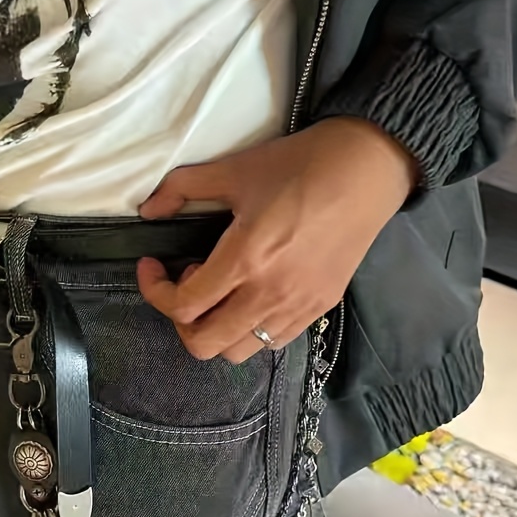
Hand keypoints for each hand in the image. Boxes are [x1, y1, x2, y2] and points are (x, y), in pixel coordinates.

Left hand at [137, 118, 416, 362]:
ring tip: (222, 291)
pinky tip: (252, 296)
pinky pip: (273, 342)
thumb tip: (148, 210)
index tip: (153, 266)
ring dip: (217, 329)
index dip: (155, 291)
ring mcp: (297, 307)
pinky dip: (250, 330)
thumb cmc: (300, 165)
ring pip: (238, 351)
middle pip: (204, 344)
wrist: (368, 169)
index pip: (183, 305)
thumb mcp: (234, 169)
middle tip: (187, 284)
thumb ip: (182, 189)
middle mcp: (269, 293)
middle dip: (181, 320)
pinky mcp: (320, 308)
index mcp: (244, 259)